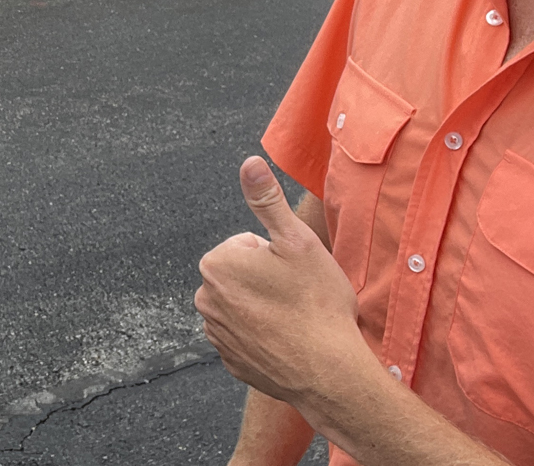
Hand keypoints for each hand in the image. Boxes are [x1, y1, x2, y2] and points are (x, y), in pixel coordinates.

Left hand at [196, 157, 367, 407]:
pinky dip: (266, 336)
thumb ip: (267, 200)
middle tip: (299, 296)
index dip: (277, 255)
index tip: (295, 273)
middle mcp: (205, 298)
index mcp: (217, 263)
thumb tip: (250, 162)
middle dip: (268, 279)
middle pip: (244, 274)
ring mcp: (216, 333)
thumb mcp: (296, 241)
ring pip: (246, 304)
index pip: (248, 243)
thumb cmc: (317, 303)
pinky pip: (248, 336)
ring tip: (296, 319)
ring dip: (267, 307)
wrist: (328, 371)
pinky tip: (289, 342)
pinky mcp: (229, 361)